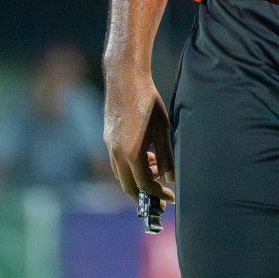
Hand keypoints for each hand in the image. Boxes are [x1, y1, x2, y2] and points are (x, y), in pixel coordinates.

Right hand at [103, 66, 175, 206]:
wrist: (125, 78)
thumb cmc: (147, 101)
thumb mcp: (162, 129)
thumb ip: (166, 156)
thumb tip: (171, 179)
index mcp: (131, 153)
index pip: (145, 185)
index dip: (158, 195)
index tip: (170, 198)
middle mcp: (116, 153)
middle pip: (128, 186)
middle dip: (145, 196)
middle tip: (160, 199)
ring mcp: (109, 145)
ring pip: (121, 174)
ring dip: (137, 180)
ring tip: (156, 172)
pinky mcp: (107, 138)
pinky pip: (117, 161)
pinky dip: (130, 167)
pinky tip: (146, 156)